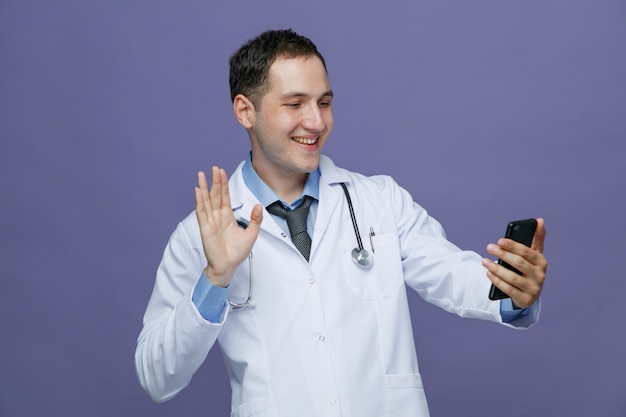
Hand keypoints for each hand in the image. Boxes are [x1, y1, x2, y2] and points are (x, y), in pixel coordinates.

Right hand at [195, 167, 262, 287]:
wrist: (228, 266)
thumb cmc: (237, 253)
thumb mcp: (251, 234)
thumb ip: (255, 219)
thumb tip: (259, 206)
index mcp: (227, 217)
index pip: (225, 197)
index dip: (223, 184)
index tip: (222, 172)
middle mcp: (217, 217)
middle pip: (215, 195)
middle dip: (215, 181)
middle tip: (215, 168)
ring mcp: (210, 221)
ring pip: (206, 200)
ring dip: (204, 187)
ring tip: (202, 175)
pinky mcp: (205, 228)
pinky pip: (201, 212)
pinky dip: (199, 201)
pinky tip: (197, 191)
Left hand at [482, 218, 547, 307]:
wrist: (530, 294)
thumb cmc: (529, 269)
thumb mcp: (534, 255)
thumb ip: (537, 238)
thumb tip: (539, 220)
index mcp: (542, 262)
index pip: (527, 252)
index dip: (513, 246)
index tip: (500, 240)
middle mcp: (540, 275)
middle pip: (519, 263)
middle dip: (502, 254)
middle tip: (489, 247)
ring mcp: (533, 288)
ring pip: (513, 277)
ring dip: (496, 269)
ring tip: (484, 261)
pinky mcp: (525, 299)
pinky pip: (508, 289)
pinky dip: (497, 281)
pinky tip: (488, 274)